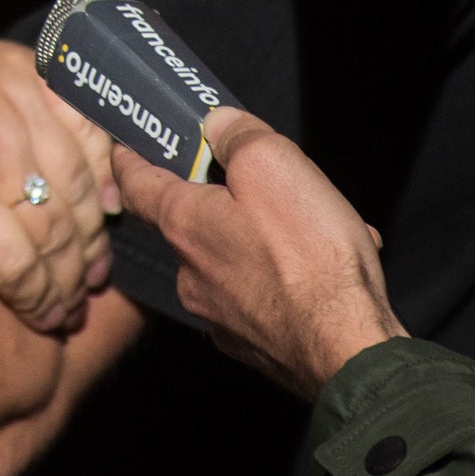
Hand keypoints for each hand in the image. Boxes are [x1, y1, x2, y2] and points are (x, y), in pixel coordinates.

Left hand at [0, 38, 117, 332]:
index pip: (14, 260)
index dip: (37, 300)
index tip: (48, 322)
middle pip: (54, 230)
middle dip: (68, 280)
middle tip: (73, 309)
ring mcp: (16, 99)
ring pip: (79, 186)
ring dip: (92, 237)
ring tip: (91, 271)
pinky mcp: (32, 71)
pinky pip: (89, 128)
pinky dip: (106, 170)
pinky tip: (109, 207)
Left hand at [114, 107, 401, 401]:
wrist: (348, 351)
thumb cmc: (310, 255)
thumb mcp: (274, 165)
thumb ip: (238, 136)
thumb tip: (217, 124)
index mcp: (184, 224)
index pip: (135, 182)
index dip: (130, 156)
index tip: (126, 143)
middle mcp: (190, 273)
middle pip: (190, 221)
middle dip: (222, 199)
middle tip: (263, 184)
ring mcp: (218, 315)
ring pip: (233, 258)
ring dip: (266, 240)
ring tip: (318, 230)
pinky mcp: (250, 344)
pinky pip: (260, 294)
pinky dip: (285, 278)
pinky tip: (325, 270)